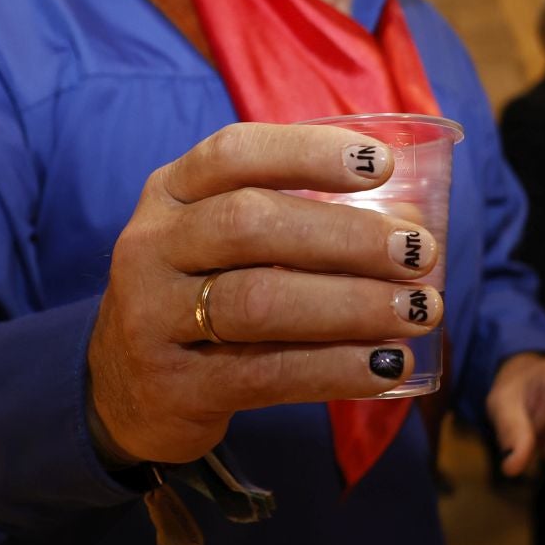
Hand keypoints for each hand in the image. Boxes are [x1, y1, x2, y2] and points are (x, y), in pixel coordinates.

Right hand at [86, 123, 444, 464]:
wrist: (124, 390)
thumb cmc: (203, 296)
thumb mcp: (221, 243)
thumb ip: (296, 221)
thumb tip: (412, 221)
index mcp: (170, 192)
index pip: (233, 153)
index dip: (308, 153)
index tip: (382, 165)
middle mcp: (151, 246)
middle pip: (251, 225)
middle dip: (347, 236)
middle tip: (420, 253)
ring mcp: (152, 318)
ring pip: (259, 301)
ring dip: (352, 304)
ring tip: (419, 311)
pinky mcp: (174, 387)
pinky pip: (265, 373)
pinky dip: (335, 368)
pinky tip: (387, 367)